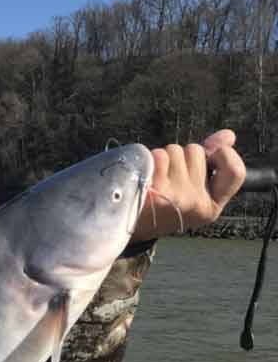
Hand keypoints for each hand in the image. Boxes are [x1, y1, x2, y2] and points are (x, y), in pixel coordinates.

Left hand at [131, 129, 245, 241]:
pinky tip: (142, 175)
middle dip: (180, 156)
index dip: (225, 155)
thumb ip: (211, 164)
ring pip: (174, 150)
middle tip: (167, 176)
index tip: (211, 155)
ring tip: (153, 177)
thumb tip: (228, 135)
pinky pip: (157, 156)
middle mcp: (195, 203)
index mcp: (211, 207)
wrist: (126, 226)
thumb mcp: (191, 192)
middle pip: (195, 151)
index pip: (236, 172)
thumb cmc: (161, 204)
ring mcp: (174, 197)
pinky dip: (148, 158)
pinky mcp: (152, 190)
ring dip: (162, 157)